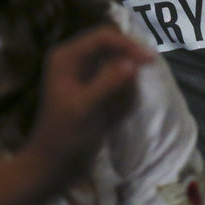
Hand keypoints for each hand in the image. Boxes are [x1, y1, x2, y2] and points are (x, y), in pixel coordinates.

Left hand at [23, 25, 153, 191]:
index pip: (103, 37)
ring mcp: (85, 75)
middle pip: (112, 46)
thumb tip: (133, 63)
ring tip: (116, 108)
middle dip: (128, 64)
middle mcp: (75, 60)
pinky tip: (114, 114)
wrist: (53, 167)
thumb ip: (108, 83)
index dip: (128, 45)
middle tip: (140, 85)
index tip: (151, 60)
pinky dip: (123, 94)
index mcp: (67, 57)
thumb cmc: (64, 138)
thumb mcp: (86, 109)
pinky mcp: (94, 89)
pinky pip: (117, 81)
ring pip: (117, 64)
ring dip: (125, 83)